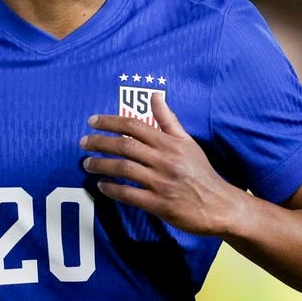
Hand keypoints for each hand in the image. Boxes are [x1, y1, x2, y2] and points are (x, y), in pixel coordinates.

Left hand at [79, 91, 245, 236]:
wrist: (219, 205)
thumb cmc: (201, 172)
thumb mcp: (187, 142)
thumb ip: (168, 120)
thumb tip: (155, 96)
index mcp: (170, 143)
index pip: (134, 125)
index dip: (110, 121)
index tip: (92, 122)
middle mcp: (164, 160)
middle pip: (125, 145)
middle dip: (100, 142)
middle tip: (83, 142)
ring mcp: (161, 182)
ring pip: (124, 169)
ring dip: (101, 165)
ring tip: (87, 164)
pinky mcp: (159, 204)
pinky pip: (129, 194)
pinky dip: (113, 189)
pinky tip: (102, 186)